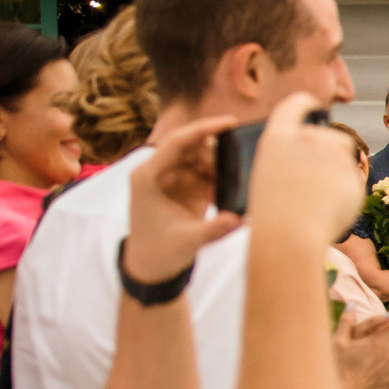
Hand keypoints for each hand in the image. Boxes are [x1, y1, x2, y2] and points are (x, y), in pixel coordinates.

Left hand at [125, 116, 241, 282]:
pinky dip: (221, 177)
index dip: (203, 129)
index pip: (176, 143)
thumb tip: (240, 217)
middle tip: (241, 153)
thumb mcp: (187, 241)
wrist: (151, 266)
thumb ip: (214, 228)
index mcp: (147, 177)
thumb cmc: (159, 252)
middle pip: (190, 146)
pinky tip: (233, 186)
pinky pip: (206, 173)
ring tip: (237, 177)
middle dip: (216, 147)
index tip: (229, 122)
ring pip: (200, 158)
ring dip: (220, 164)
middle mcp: (157, 172)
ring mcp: (171, 179)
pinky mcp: (184, 188)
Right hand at [237, 98, 363, 246]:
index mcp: (279, 136)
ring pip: (348, 157)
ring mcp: (333, 154)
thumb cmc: (272, 214)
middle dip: (332, 153)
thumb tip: (306, 156)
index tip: (315, 107)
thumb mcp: (268, 175)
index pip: (296, 104)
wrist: (289, 237)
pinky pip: (354, 180)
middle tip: (318, 181)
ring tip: (320, 199)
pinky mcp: (352, 173)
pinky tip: (330, 208)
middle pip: (333, 136)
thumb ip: (289, 156)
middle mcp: (307, 137)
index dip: (307, 104)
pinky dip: (347, 192)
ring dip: (340, 171)